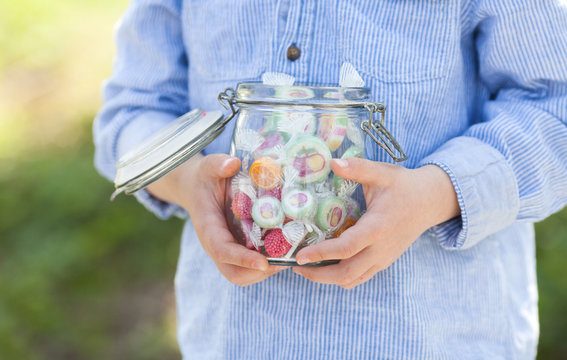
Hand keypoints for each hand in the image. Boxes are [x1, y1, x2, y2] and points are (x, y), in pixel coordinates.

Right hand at [147, 153, 283, 285]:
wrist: (196, 187)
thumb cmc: (205, 178)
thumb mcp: (209, 166)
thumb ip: (218, 164)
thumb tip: (233, 164)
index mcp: (208, 228)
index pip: (223, 251)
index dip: (243, 259)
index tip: (263, 262)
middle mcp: (215, 245)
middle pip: (234, 273)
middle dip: (259, 272)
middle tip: (286, 259)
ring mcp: (226, 250)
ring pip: (243, 274)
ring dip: (266, 271)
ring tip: (289, 257)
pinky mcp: (236, 249)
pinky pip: (249, 267)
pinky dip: (267, 264)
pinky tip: (285, 250)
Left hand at [293, 158, 459, 288]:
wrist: (431, 201)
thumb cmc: (405, 186)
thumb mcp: (382, 173)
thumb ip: (358, 168)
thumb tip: (332, 162)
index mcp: (377, 228)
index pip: (346, 248)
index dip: (320, 254)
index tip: (299, 256)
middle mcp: (380, 249)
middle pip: (346, 273)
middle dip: (318, 274)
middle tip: (295, 267)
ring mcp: (383, 258)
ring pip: (352, 279)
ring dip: (327, 279)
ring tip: (306, 269)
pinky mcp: (384, 261)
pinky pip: (360, 277)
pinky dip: (341, 277)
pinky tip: (326, 266)